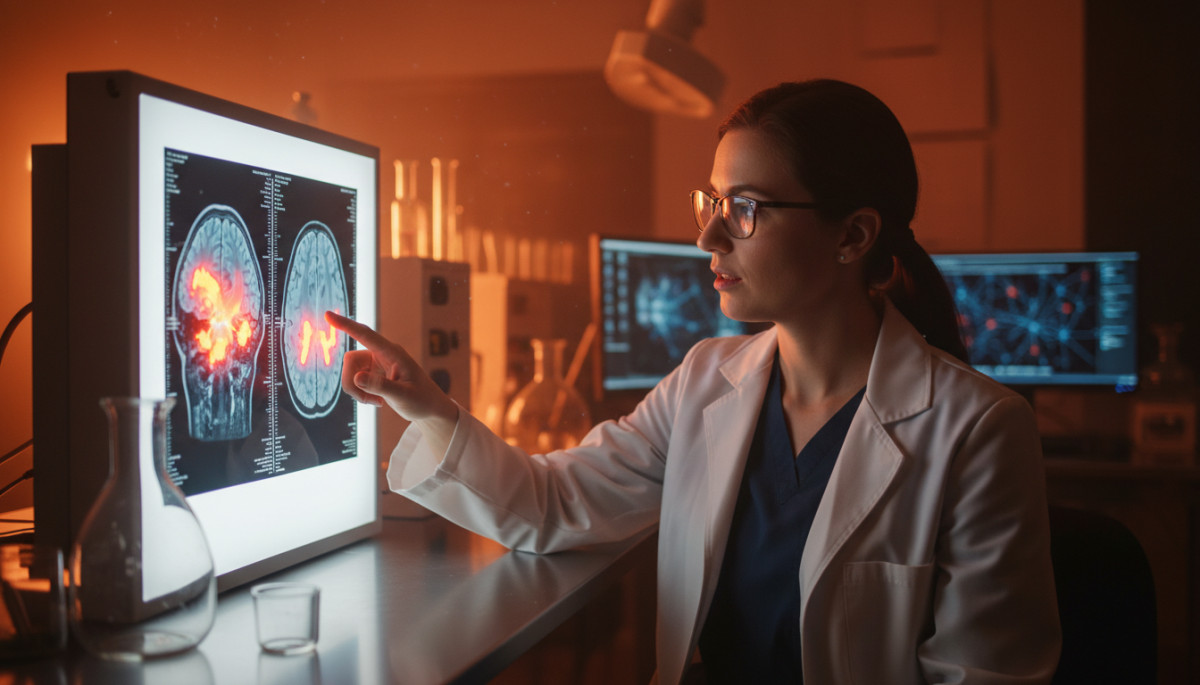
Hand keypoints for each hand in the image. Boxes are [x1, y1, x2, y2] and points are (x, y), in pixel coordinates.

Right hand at [325, 311, 458, 426]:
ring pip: (350, 372)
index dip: (346, 325)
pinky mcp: (374, 373)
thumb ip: (381, 386)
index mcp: (393, 353)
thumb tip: (356, 378)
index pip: (365, 335)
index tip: (328, 315)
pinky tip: (378, 401)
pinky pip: (355, 380)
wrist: (430, 408)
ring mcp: (377, 363)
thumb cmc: (422, 400)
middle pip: (351, 360)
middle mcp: (383, 354)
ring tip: (376, 402)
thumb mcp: (403, 396)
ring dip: (356, 390)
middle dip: (351, 382)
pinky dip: (360, 393)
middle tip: (367, 401)